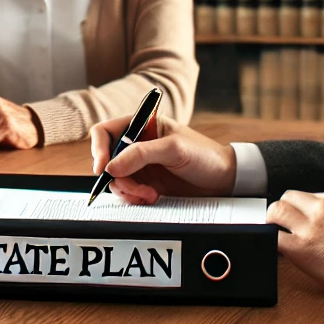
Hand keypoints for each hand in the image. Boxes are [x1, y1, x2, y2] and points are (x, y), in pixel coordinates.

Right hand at [89, 114, 236, 203]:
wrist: (224, 180)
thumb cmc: (205, 156)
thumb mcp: (174, 149)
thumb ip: (141, 154)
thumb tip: (111, 166)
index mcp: (143, 125)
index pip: (106, 131)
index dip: (99, 148)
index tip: (103, 167)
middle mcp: (138, 145)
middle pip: (108, 160)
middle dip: (118, 177)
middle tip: (134, 187)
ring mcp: (141, 166)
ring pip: (116, 179)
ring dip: (128, 190)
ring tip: (149, 194)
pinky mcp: (146, 184)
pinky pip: (127, 192)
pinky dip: (134, 198)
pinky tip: (151, 198)